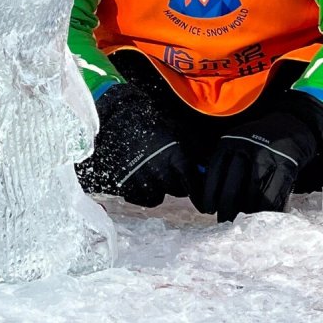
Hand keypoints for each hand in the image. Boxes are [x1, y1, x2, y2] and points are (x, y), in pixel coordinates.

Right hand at [77, 82, 195, 207]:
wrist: (115, 120)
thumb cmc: (150, 123)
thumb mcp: (177, 131)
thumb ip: (196, 151)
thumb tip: (207, 167)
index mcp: (175, 159)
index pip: (194, 186)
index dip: (199, 195)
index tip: (203, 202)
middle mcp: (160, 173)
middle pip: (177, 191)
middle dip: (176, 182)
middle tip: (168, 167)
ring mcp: (142, 181)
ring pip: (157, 196)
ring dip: (157, 187)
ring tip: (149, 167)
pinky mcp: (126, 187)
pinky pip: (139, 197)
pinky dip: (140, 190)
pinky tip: (137, 173)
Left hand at [198, 92, 322, 222]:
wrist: (291, 125)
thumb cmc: (259, 140)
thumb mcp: (237, 142)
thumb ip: (225, 162)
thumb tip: (211, 194)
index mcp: (230, 141)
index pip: (215, 171)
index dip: (210, 193)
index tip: (209, 209)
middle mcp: (247, 148)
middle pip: (232, 186)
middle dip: (227, 209)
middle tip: (225, 222)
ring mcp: (268, 158)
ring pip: (253, 194)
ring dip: (247, 213)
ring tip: (244, 222)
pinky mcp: (287, 167)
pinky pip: (275, 196)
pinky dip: (268, 211)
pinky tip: (264, 217)